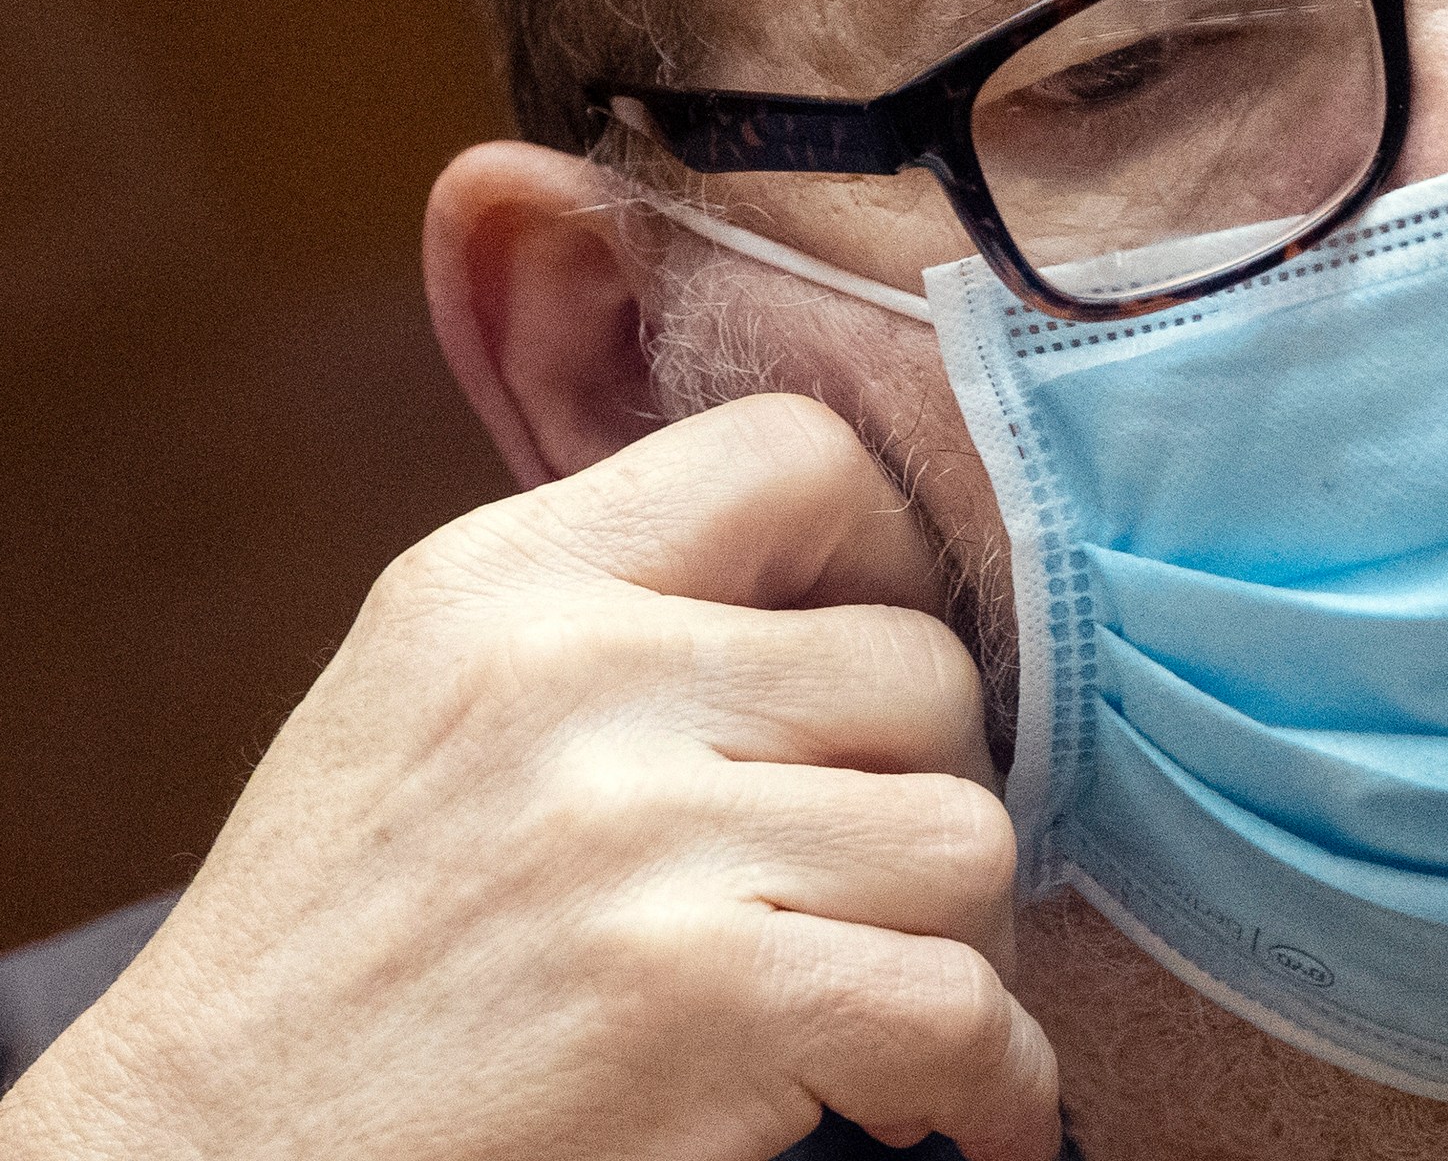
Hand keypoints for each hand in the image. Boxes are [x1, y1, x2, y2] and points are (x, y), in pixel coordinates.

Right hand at [0, 395, 1058, 1160]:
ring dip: (961, 937)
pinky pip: (961, 1005)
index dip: (895, 557)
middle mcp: (575, 679)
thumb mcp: (430, 701)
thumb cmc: (343, 950)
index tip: (887, 670)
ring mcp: (636, 836)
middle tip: (882, 882)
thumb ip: (619, 618)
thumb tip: (870, 597)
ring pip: (968, 837)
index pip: (799, 457)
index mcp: (508, 582)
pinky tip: (958, 1105)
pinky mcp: (696, 998)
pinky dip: (997, 1076)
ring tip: (890, 996)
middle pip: (925, 671)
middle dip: (934, 790)